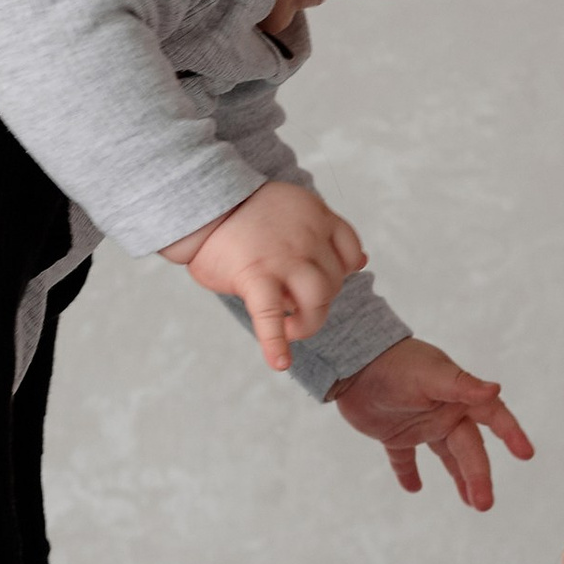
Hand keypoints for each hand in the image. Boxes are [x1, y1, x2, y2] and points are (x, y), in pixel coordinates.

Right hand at [169, 180, 368, 374]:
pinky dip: (276, 342)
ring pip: (318, 300)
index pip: (350, 250)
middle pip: (334, 281)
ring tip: (291, 327)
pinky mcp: (256, 277)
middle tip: (293, 301)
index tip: (323, 277)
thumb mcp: (295, 206)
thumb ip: (324, 232)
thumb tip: (361, 263)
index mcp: (316, 216)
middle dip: (318, 299)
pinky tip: (279, 362)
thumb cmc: (244, 208)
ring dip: (308, 322)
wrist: (203, 201)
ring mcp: (284, 259)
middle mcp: (307, 238)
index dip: (342, 270)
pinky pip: (272, 316)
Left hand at [331, 337, 535, 510]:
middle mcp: (444, 412)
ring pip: (447, 457)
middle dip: (479, 476)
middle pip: (469, 448)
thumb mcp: (430, 374)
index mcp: (458, 396)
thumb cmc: (395, 363)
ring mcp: (421, 424)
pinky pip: (405, 459)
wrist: (351, 362)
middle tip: (484, 505)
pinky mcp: (394, 435)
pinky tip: (414, 489)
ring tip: (472, 503)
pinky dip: (409, 473)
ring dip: (459, 479)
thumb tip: (495, 389)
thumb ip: (461, 385)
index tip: (526, 454)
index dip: (511, 433)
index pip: (492, 416)